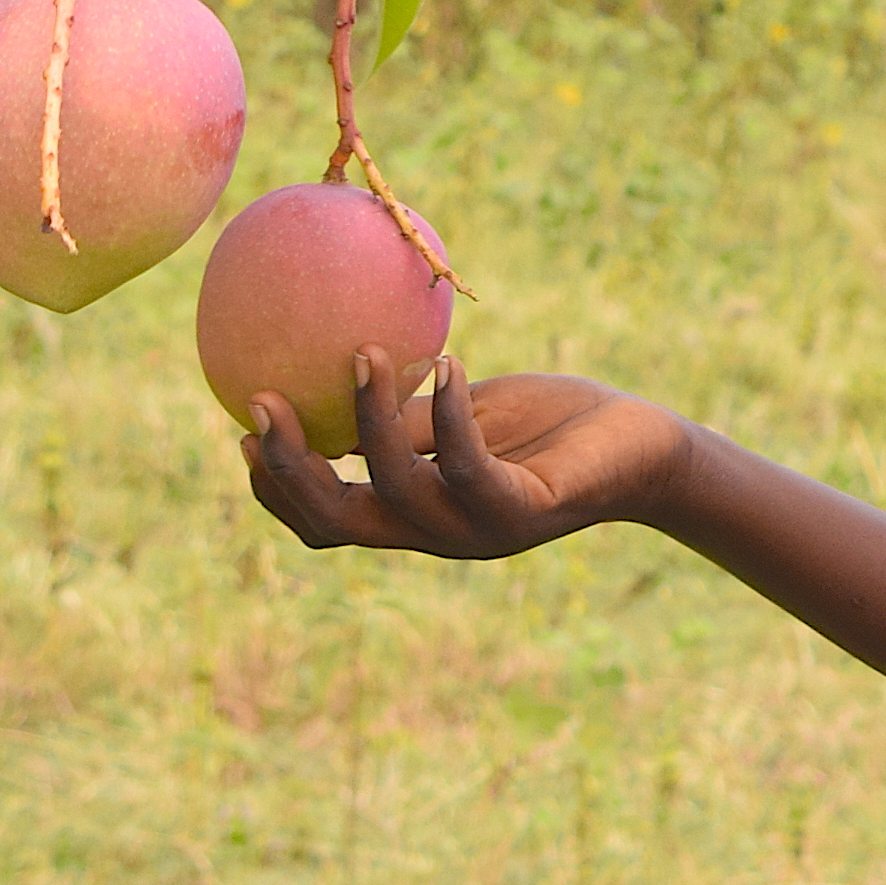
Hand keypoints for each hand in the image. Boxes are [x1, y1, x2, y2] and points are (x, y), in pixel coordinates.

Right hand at [241, 348, 686, 558]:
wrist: (646, 450)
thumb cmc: (554, 427)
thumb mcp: (466, 413)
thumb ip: (408, 416)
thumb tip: (336, 371)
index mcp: (416, 512)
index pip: (327, 521)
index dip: (276, 489)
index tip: (239, 430)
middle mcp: (437, 532)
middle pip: (337, 521)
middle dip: (289, 470)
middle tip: (260, 405)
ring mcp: (479, 529)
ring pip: (394, 489)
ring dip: (369, 420)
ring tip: (365, 352)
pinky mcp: (526, 510)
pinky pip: (469, 464)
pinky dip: (449, 412)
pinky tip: (449, 361)